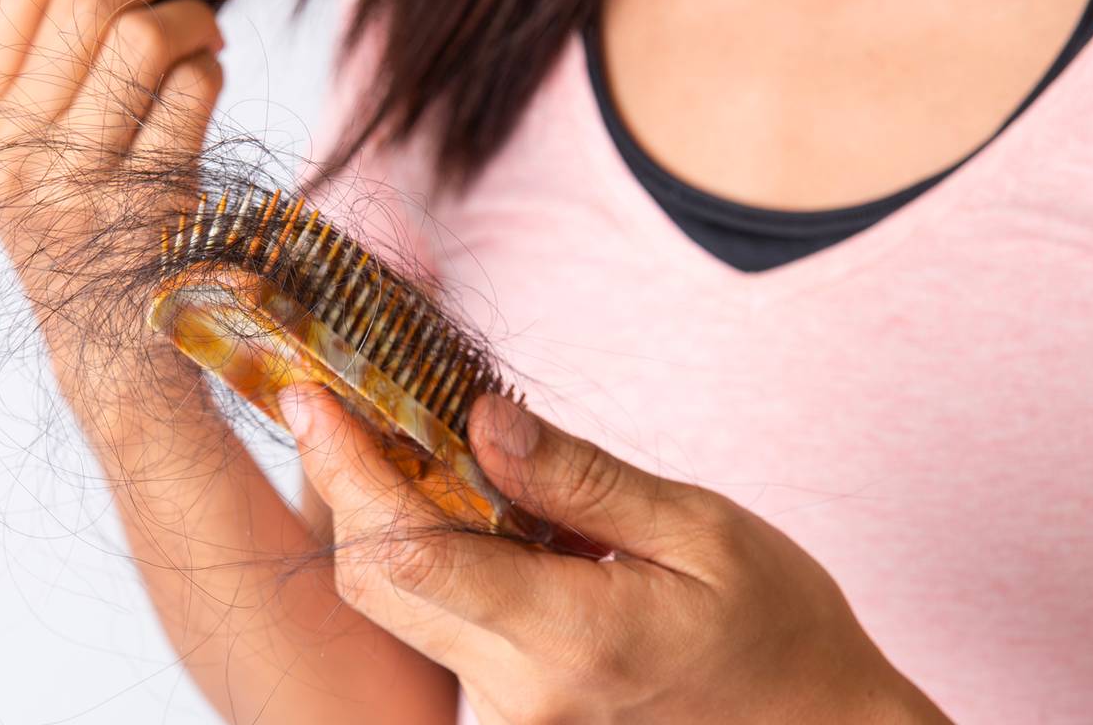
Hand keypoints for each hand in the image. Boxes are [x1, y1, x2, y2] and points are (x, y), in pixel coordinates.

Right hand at [0, 0, 223, 319]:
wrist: (110, 339)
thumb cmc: (80, 215)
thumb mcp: (30, 137)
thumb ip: (50, 46)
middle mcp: (9, 149)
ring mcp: (76, 181)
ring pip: (142, 38)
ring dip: (192, 14)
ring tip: (205, 26)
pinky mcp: (145, 203)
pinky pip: (192, 93)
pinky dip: (212, 68)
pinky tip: (209, 77)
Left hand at [281, 384, 950, 723]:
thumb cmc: (774, 629)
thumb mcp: (699, 531)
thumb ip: (579, 478)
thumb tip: (478, 418)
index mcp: (572, 639)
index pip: (414, 556)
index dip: (350, 472)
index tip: (318, 399)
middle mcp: (520, 694)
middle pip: (379, 583)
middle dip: (348, 487)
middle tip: (343, 404)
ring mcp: (508, 717)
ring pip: (398, 606)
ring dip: (385, 520)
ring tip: (402, 440)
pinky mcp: (508, 717)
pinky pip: (437, 626)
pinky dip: (428, 558)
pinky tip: (454, 503)